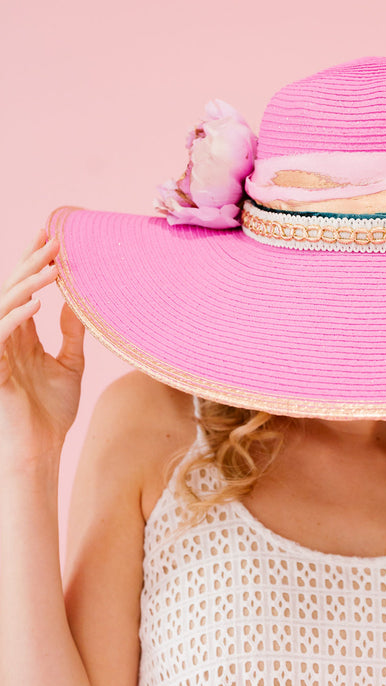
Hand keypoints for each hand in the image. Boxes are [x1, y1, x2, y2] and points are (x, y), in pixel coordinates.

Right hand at [0, 230, 84, 459]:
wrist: (40, 449)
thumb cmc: (52, 412)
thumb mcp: (69, 365)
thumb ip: (71, 335)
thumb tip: (78, 304)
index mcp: (22, 335)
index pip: (26, 291)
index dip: (35, 263)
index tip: (52, 236)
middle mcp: (6, 338)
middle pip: (14, 291)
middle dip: (32, 264)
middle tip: (53, 239)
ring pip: (4, 307)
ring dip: (27, 287)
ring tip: (52, 270)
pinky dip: (15, 319)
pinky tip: (36, 305)